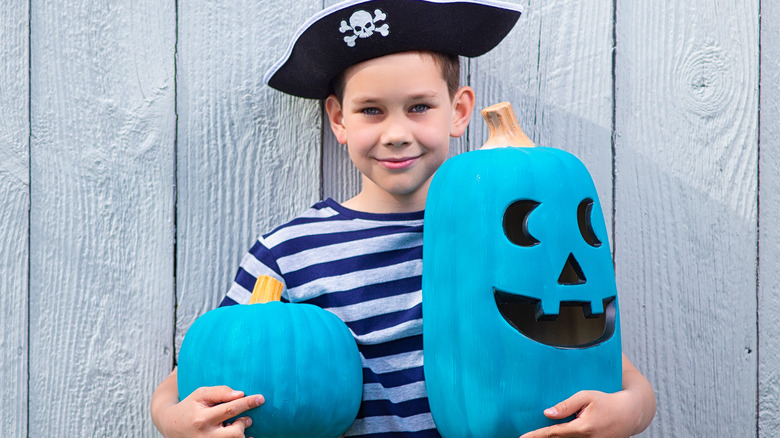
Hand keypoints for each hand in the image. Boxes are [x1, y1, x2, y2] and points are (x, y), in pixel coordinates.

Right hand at [155, 385, 263, 437]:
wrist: (171, 425)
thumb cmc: (190, 406)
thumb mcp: (201, 394)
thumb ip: (220, 392)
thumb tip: (240, 394)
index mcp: (202, 419)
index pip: (230, 409)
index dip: (248, 403)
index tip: (261, 398)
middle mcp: (205, 435)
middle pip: (235, 433)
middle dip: (244, 424)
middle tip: (246, 419)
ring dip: (240, 434)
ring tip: (235, 426)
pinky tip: (240, 436)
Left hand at [519, 389, 641, 437]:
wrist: (630, 414)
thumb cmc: (607, 401)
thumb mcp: (586, 397)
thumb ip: (566, 405)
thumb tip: (547, 413)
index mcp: (583, 428)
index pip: (553, 434)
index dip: (535, 436)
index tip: (522, 437)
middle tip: (524, 437)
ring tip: (535, 436)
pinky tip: (553, 435)